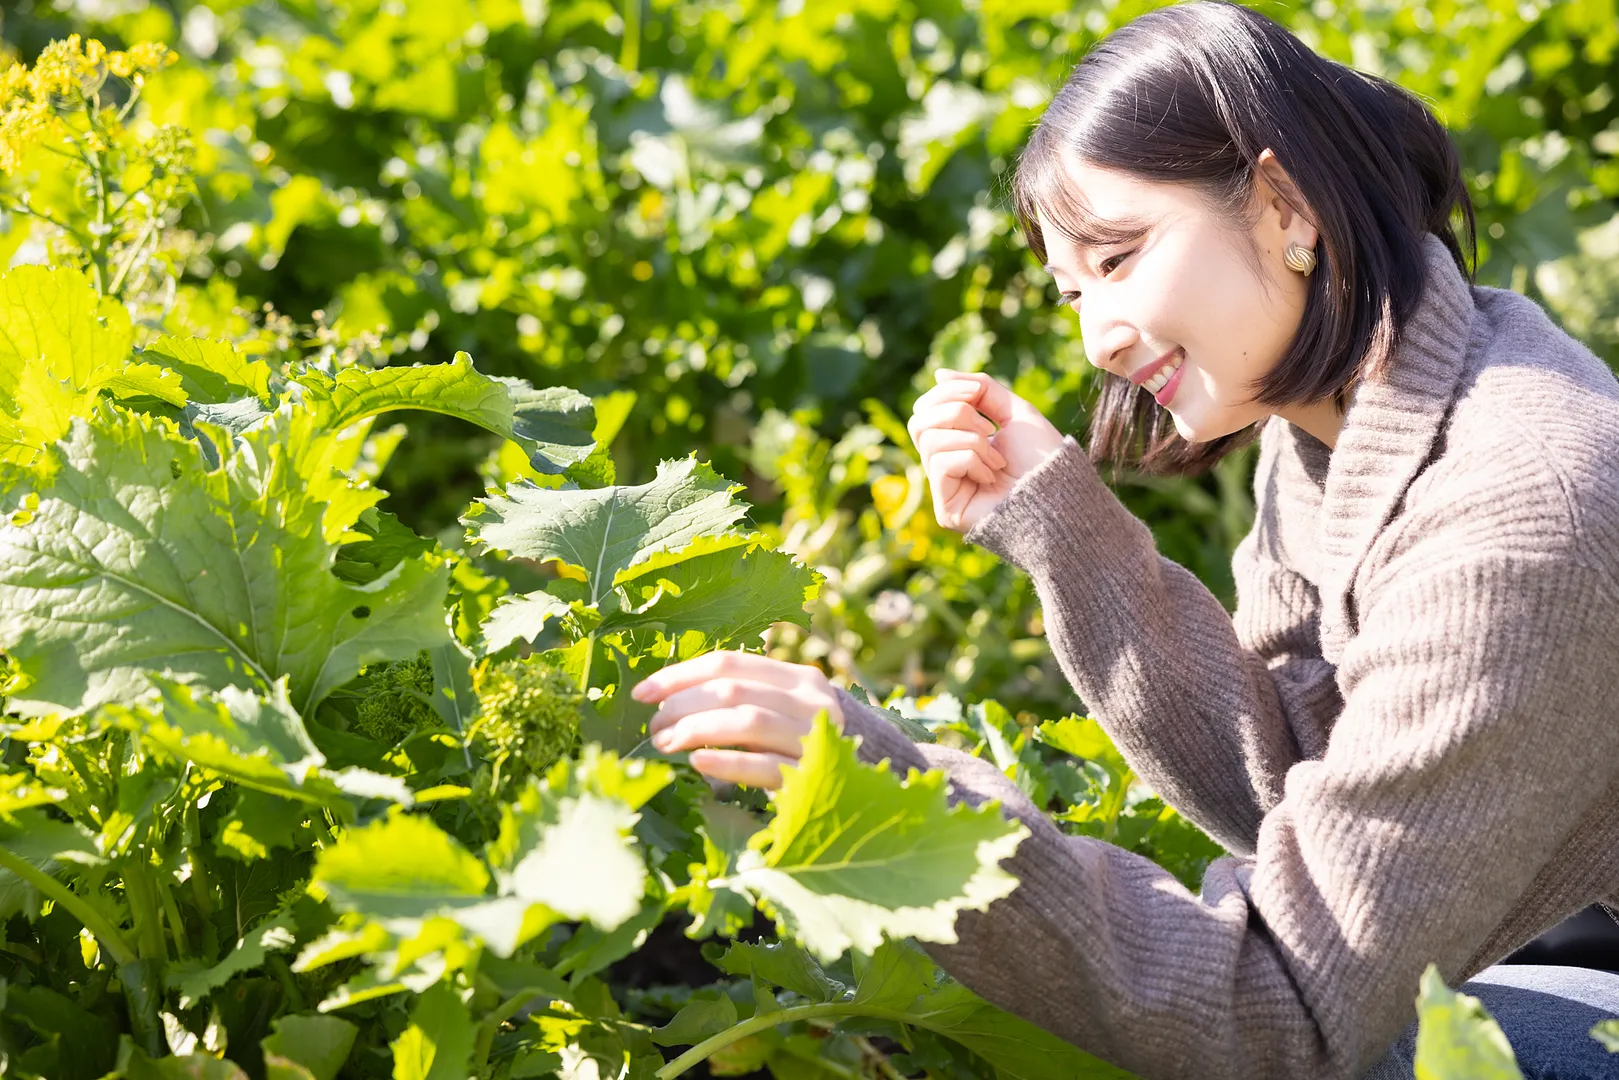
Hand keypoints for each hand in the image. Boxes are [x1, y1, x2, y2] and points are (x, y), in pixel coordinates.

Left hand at [631, 650, 844, 789]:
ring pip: (748, 721)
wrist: (863, 784)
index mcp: (797, 678)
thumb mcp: (781, 713)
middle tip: (653, 726)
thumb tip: (666, 703)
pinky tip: (697, 762)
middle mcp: (810, 702)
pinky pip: (764, 765)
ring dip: (697, 730)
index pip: (729, 662)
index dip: (680, 675)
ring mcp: (814, 737)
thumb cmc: (803, 747)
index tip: (642, 694)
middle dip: (683, 706)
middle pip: (733, 690)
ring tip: (665, 743)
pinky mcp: (811, 776)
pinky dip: (727, 762)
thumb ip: (741, 700)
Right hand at [906, 369, 1066, 531]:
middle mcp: (945, 464)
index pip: (926, 409)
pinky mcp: (946, 509)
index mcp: (957, 442)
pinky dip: (970, 460)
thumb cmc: (1041, 455)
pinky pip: (940, 463)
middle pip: (918, 422)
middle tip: (989, 428)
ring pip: (929, 441)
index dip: (947, 392)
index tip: (977, 391)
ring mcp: (943, 488)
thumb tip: (938, 375)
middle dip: (955, 413)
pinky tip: (991, 476)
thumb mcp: (1012, 410)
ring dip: (972, 441)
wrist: (1058, 492)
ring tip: (998, 460)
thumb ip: (979, 388)